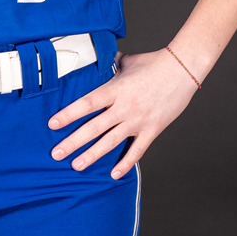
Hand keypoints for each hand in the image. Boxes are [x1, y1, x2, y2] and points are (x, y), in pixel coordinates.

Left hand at [47, 49, 199, 177]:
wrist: (184, 68)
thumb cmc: (155, 63)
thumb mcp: (127, 61)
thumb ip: (109, 65)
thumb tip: (97, 60)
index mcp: (116, 89)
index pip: (87, 103)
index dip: (69, 114)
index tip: (53, 124)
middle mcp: (125, 107)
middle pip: (94, 127)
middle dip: (73, 142)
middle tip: (56, 154)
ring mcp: (138, 120)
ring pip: (111, 142)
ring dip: (92, 155)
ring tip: (76, 165)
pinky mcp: (152, 129)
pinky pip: (137, 150)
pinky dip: (126, 164)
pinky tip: (113, 174)